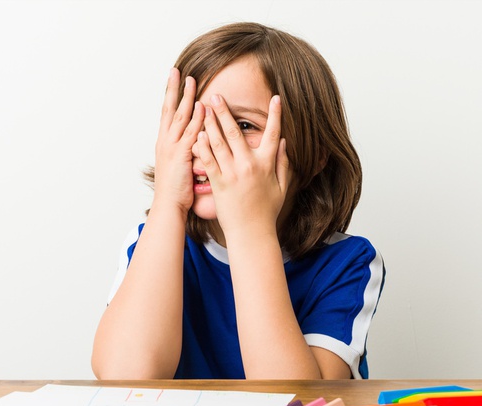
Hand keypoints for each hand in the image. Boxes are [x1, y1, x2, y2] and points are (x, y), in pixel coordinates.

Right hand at [153, 68, 204, 213]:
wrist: (169, 206)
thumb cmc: (177, 190)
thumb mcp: (180, 166)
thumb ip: (187, 151)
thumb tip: (197, 142)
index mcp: (165, 143)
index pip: (167, 114)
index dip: (170, 96)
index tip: (173, 80)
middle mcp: (165, 141)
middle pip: (169, 109)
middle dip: (173, 89)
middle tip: (176, 71)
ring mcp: (172, 147)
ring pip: (179, 117)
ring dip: (185, 97)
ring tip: (190, 80)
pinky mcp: (181, 156)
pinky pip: (190, 133)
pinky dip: (196, 119)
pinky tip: (202, 106)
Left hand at [193, 94, 290, 237]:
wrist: (251, 232)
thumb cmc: (266, 211)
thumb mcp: (282, 187)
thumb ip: (283, 163)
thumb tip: (284, 142)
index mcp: (266, 165)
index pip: (273, 134)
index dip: (276, 115)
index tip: (276, 98)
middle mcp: (249, 166)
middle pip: (236, 132)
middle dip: (225, 112)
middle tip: (216, 96)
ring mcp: (232, 174)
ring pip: (218, 142)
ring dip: (209, 123)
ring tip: (202, 109)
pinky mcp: (218, 183)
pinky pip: (208, 160)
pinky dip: (202, 145)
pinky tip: (196, 133)